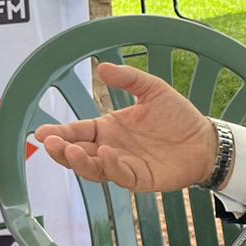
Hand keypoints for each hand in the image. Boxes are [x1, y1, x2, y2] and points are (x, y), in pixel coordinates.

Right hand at [35, 62, 218, 192]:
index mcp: (108, 129)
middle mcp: (110, 149)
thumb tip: (102, 67)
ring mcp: (123, 165)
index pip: (77, 132)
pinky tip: (106, 154)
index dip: (59, 133)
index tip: (41, 132)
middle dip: (61, 150)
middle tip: (50, 143)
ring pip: (93, 169)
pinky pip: (121, 175)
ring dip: (79, 161)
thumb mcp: (152, 89)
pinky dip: (111, 167)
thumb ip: (128, 79)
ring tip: (69, 150)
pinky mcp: (140, 178)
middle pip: (78, 153)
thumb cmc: (178, 116)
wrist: (204, 139)